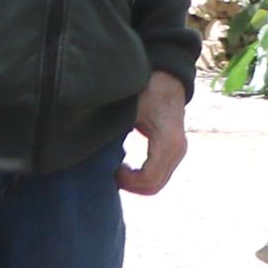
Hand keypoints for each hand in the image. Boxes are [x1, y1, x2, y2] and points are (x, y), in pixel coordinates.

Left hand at [119, 73, 187, 194]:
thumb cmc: (146, 91)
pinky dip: (142, 177)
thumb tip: (88, 146)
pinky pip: (159, 176)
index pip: (149, 179)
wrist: (168, 80)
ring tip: (117, 169)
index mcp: (167, 141)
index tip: (111, 169)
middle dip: (129, 185)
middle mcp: (178, 150)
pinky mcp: (175, 153)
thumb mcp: (128, 108)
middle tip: (110, 172)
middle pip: (154, 186)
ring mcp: (179, 153)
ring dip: (135, 182)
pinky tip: (126, 166)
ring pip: (157, 184)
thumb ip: (112, 128)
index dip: (127, 181)